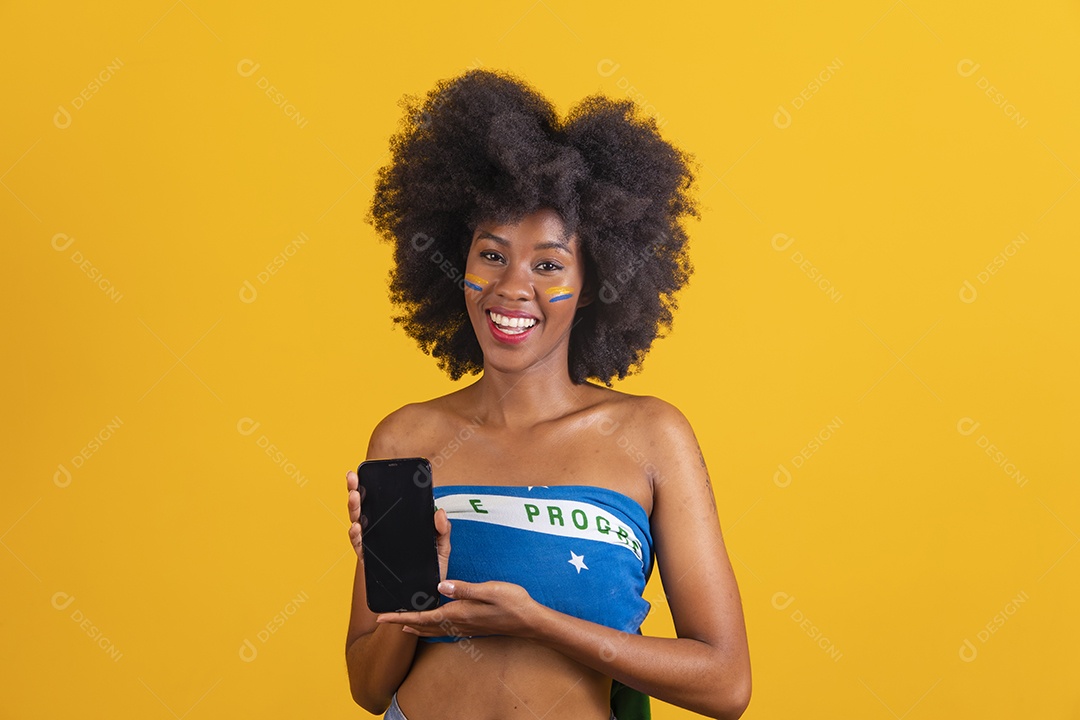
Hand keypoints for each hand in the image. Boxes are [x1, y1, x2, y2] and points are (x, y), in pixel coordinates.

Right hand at [345, 470, 451, 580]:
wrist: (424, 598)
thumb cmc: (432, 571)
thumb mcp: (442, 548)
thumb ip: (442, 530)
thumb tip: (439, 511)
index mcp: (397, 524)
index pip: (383, 501)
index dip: (373, 486)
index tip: (366, 472)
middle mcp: (382, 532)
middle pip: (365, 508)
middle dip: (356, 491)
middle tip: (353, 478)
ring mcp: (375, 545)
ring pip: (358, 523)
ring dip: (354, 509)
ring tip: (355, 496)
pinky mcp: (370, 561)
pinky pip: (360, 547)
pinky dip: (356, 536)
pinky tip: (357, 526)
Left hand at [375, 580, 539, 639]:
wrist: (529, 621)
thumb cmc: (512, 603)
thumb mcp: (488, 590)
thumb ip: (463, 589)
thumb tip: (439, 586)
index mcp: (458, 613)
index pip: (422, 616)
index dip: (401, 617)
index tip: (382, 618)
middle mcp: (458, 623)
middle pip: (423, 625)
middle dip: (403, 624)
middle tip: (384, 621)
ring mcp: (465, 627)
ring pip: (433, 629)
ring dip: (416, 626)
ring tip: (402, 625)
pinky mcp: (472, 626)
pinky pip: (444, 629)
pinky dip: (431, 627)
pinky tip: (432, 623)